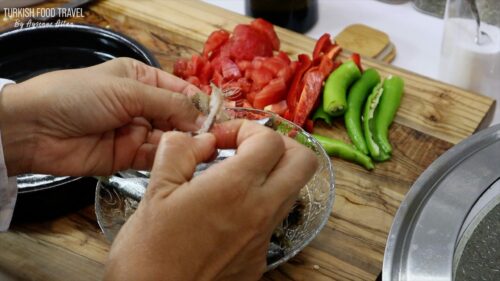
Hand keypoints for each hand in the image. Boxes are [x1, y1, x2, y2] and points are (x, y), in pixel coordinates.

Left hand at [0, 58, 202, 175]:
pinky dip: (168, 158)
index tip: (220, 117)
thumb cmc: (79, 95)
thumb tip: (202, 118)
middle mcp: (141, 105)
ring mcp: (134, 132)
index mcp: (141, 80)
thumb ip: (167, 104)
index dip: (200, 103)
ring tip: (203, 149)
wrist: (35, 128)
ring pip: (169, 138)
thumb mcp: (128, 91)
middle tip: (215, 138)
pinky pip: (154, 157)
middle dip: (195, 126)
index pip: (179, 91)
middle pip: (178, 117)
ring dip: (184, 143)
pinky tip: (183, 158)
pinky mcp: (127, 157)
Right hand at [104, 120, 317, 280]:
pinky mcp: (259, 257)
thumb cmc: (150, 252)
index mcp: (235, 187)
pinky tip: (226, 212)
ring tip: (234, 178)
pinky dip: (258, 205)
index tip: (221, 139)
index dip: (247, 129)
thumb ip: (178, 151)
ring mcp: (264, 237)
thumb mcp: (156, 191)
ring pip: (292, 191)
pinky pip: (272, 220)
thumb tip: (197, 138)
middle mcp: (260, 210)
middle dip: (280, 145)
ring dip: (271, 175)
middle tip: (247, 149)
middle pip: (303, 162)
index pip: (271, 140)